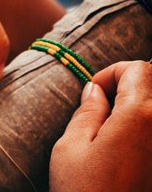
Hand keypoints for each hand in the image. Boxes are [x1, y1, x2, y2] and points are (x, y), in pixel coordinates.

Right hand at [50, 61, 151, 191]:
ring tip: (112, 125)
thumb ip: (87, 111)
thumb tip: (95, 91)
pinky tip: (126, 143)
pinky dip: (144, 123)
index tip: (95, 91)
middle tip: (103, 105)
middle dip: (127, 84)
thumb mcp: (71, 147)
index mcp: (140, 117)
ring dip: (136, 103)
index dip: (112, 73)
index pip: (137, 69)